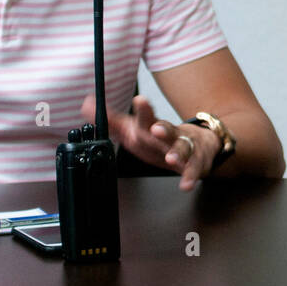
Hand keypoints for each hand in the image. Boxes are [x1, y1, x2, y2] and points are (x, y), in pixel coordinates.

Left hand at [82, 94, 218, 190]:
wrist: (199, 143)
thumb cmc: (159, 139)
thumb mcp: (134, 128)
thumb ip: (111, 120)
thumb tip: (87, 105)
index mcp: (152, 127)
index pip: (147, 116)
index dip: (143, 110)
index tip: (139, 101)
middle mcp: (170, 135)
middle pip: (167, 129)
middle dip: (162, 129)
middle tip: (156, 129)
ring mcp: (185, 147)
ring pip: (183, 148)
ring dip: (177, 153)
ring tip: (171, 158)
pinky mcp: (196, 162)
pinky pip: (193, 170)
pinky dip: (190, 177)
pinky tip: (186, 184)